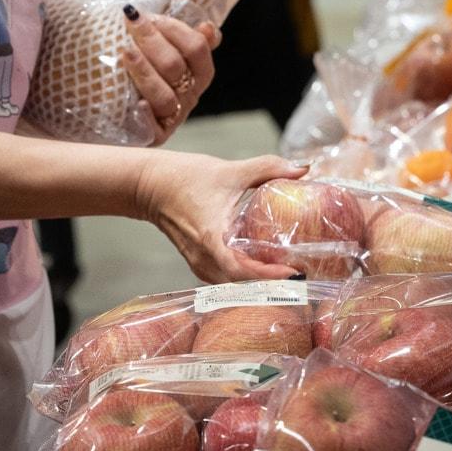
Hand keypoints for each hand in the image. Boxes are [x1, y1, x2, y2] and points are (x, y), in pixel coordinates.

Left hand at [120, 6, 220, 145]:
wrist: (112, 104)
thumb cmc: (141, 66)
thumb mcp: (161, 47)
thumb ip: (183, 36)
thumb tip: (207, 27)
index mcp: (198, 73)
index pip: (197, 48)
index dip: (174, 29)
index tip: (149, 15)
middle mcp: (189, 94)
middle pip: (175, 67)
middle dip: (152, 41)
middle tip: (130, 23)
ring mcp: (173, 116)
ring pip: (165, 96)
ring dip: (144, 71)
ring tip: (125, 52)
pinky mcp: (154, 135)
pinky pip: (155, 130)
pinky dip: (146, 116)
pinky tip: (137, 103)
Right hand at [136, 151, 306, 282]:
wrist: (149, 184)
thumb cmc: (184, 177)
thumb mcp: (230, 170)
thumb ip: (268, 168)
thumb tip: (303, 168)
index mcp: (211, 239)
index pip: (242, 269)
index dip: (268, 275)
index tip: (293, 272)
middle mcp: (204, 258)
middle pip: (242, 282)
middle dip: (272, 281)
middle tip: (301, 270)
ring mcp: (199, 263)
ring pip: (234, 282)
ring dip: (259, 280)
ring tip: (288, 269)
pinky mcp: (199, 262)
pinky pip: (226, 276)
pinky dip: (246, 274)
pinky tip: (264, 264)